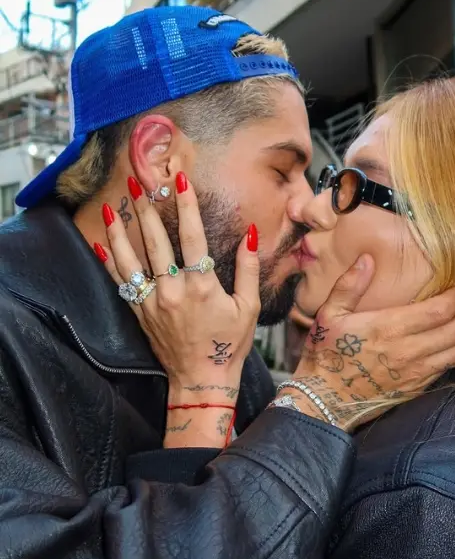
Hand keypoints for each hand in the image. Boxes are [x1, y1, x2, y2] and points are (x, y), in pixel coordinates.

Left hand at [97, 173, 258, 447]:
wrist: (201, 379)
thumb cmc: (229, 344)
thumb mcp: (249, 307)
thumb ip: (248, 269)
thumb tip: (251, 235)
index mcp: (202, 285)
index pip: (192, 235)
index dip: (186, 205)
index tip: (180, 180)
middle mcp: (173, 289)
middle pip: (156, 240)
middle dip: (146, 208)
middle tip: (137, 181)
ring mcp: (152, 301)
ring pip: (131, 258)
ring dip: (120, 229)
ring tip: (111, 204)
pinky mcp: (140, 312)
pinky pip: (120, 281)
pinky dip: (108, 261)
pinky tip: (99, 242)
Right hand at [280, 258, 454, 432]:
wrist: (323, 400)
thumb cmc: (326, 354)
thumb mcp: (328, 315)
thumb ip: (348, 285)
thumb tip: (367, 259)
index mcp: (389, 328)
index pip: (441, 309)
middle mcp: (408, 351)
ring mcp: (416, 372)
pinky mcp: (417, 387)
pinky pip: (448, 367)